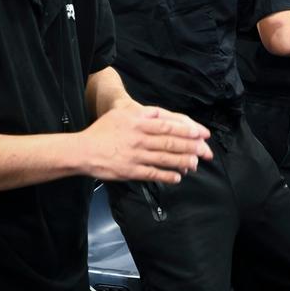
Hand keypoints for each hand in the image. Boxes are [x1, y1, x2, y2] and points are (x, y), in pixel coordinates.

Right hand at [78, 104, 212, 184]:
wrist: (84, 150)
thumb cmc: (103, 130)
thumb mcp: (123, 114)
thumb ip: (143, 113)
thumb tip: (161, 114)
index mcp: (139, 123)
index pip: (168, 126)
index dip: (187, 130)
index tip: (201, 133)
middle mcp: (140, 138)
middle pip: (170, 142)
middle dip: (190, 147)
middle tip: (205, 151)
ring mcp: (136, 156)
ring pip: (165, 159)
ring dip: (182, 161)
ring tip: (195, 164)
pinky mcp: (131, 171)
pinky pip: (153, 174)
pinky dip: (167, 176)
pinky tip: (177, 177)